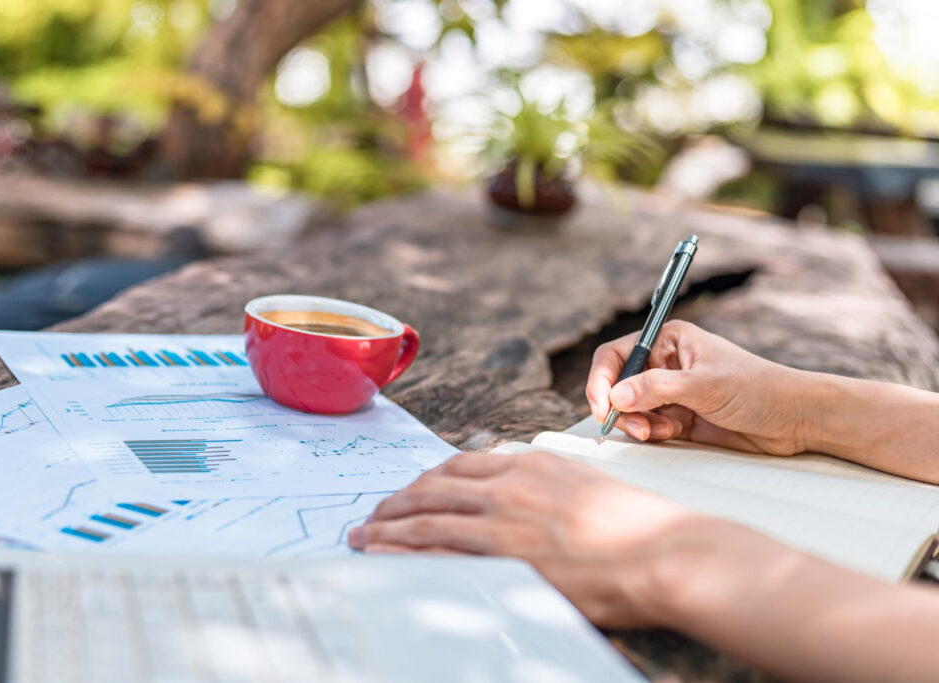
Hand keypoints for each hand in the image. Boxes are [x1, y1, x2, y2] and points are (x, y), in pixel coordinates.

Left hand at [349, 450, 700, 626]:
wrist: (665, 553)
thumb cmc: (639, 525)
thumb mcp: (586, 484)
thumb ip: (547, 485)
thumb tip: (525, 491)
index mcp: (530, 465)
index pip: (461, 464)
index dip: (428, 479)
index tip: (412, 490)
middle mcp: (510, 487)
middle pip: (434, 489)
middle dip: (398, 502)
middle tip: (374, 514)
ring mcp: (505, 523)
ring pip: (428, 521)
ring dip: (390, 529)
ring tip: (364, 537)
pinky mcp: (506, 561)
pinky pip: (442, 556)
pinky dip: (408, 556)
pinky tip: (387, 559)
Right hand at [586, 320, 812, 455]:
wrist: (795, 419)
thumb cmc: (757, 389)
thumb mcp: (704, 385)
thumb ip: (657, 389)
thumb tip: (616, 397)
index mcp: (669, 340)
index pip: (617, 355)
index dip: (602, 380)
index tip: (603, 406)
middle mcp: (665, 363)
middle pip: (618, 385)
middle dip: (621, 408)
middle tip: (635, 427)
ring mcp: (671, 392)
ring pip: (631, 410)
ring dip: (639, 424)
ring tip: (663, 431)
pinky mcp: (679, 417)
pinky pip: (649, 426)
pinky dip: (654, 433)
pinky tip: (675, 433)